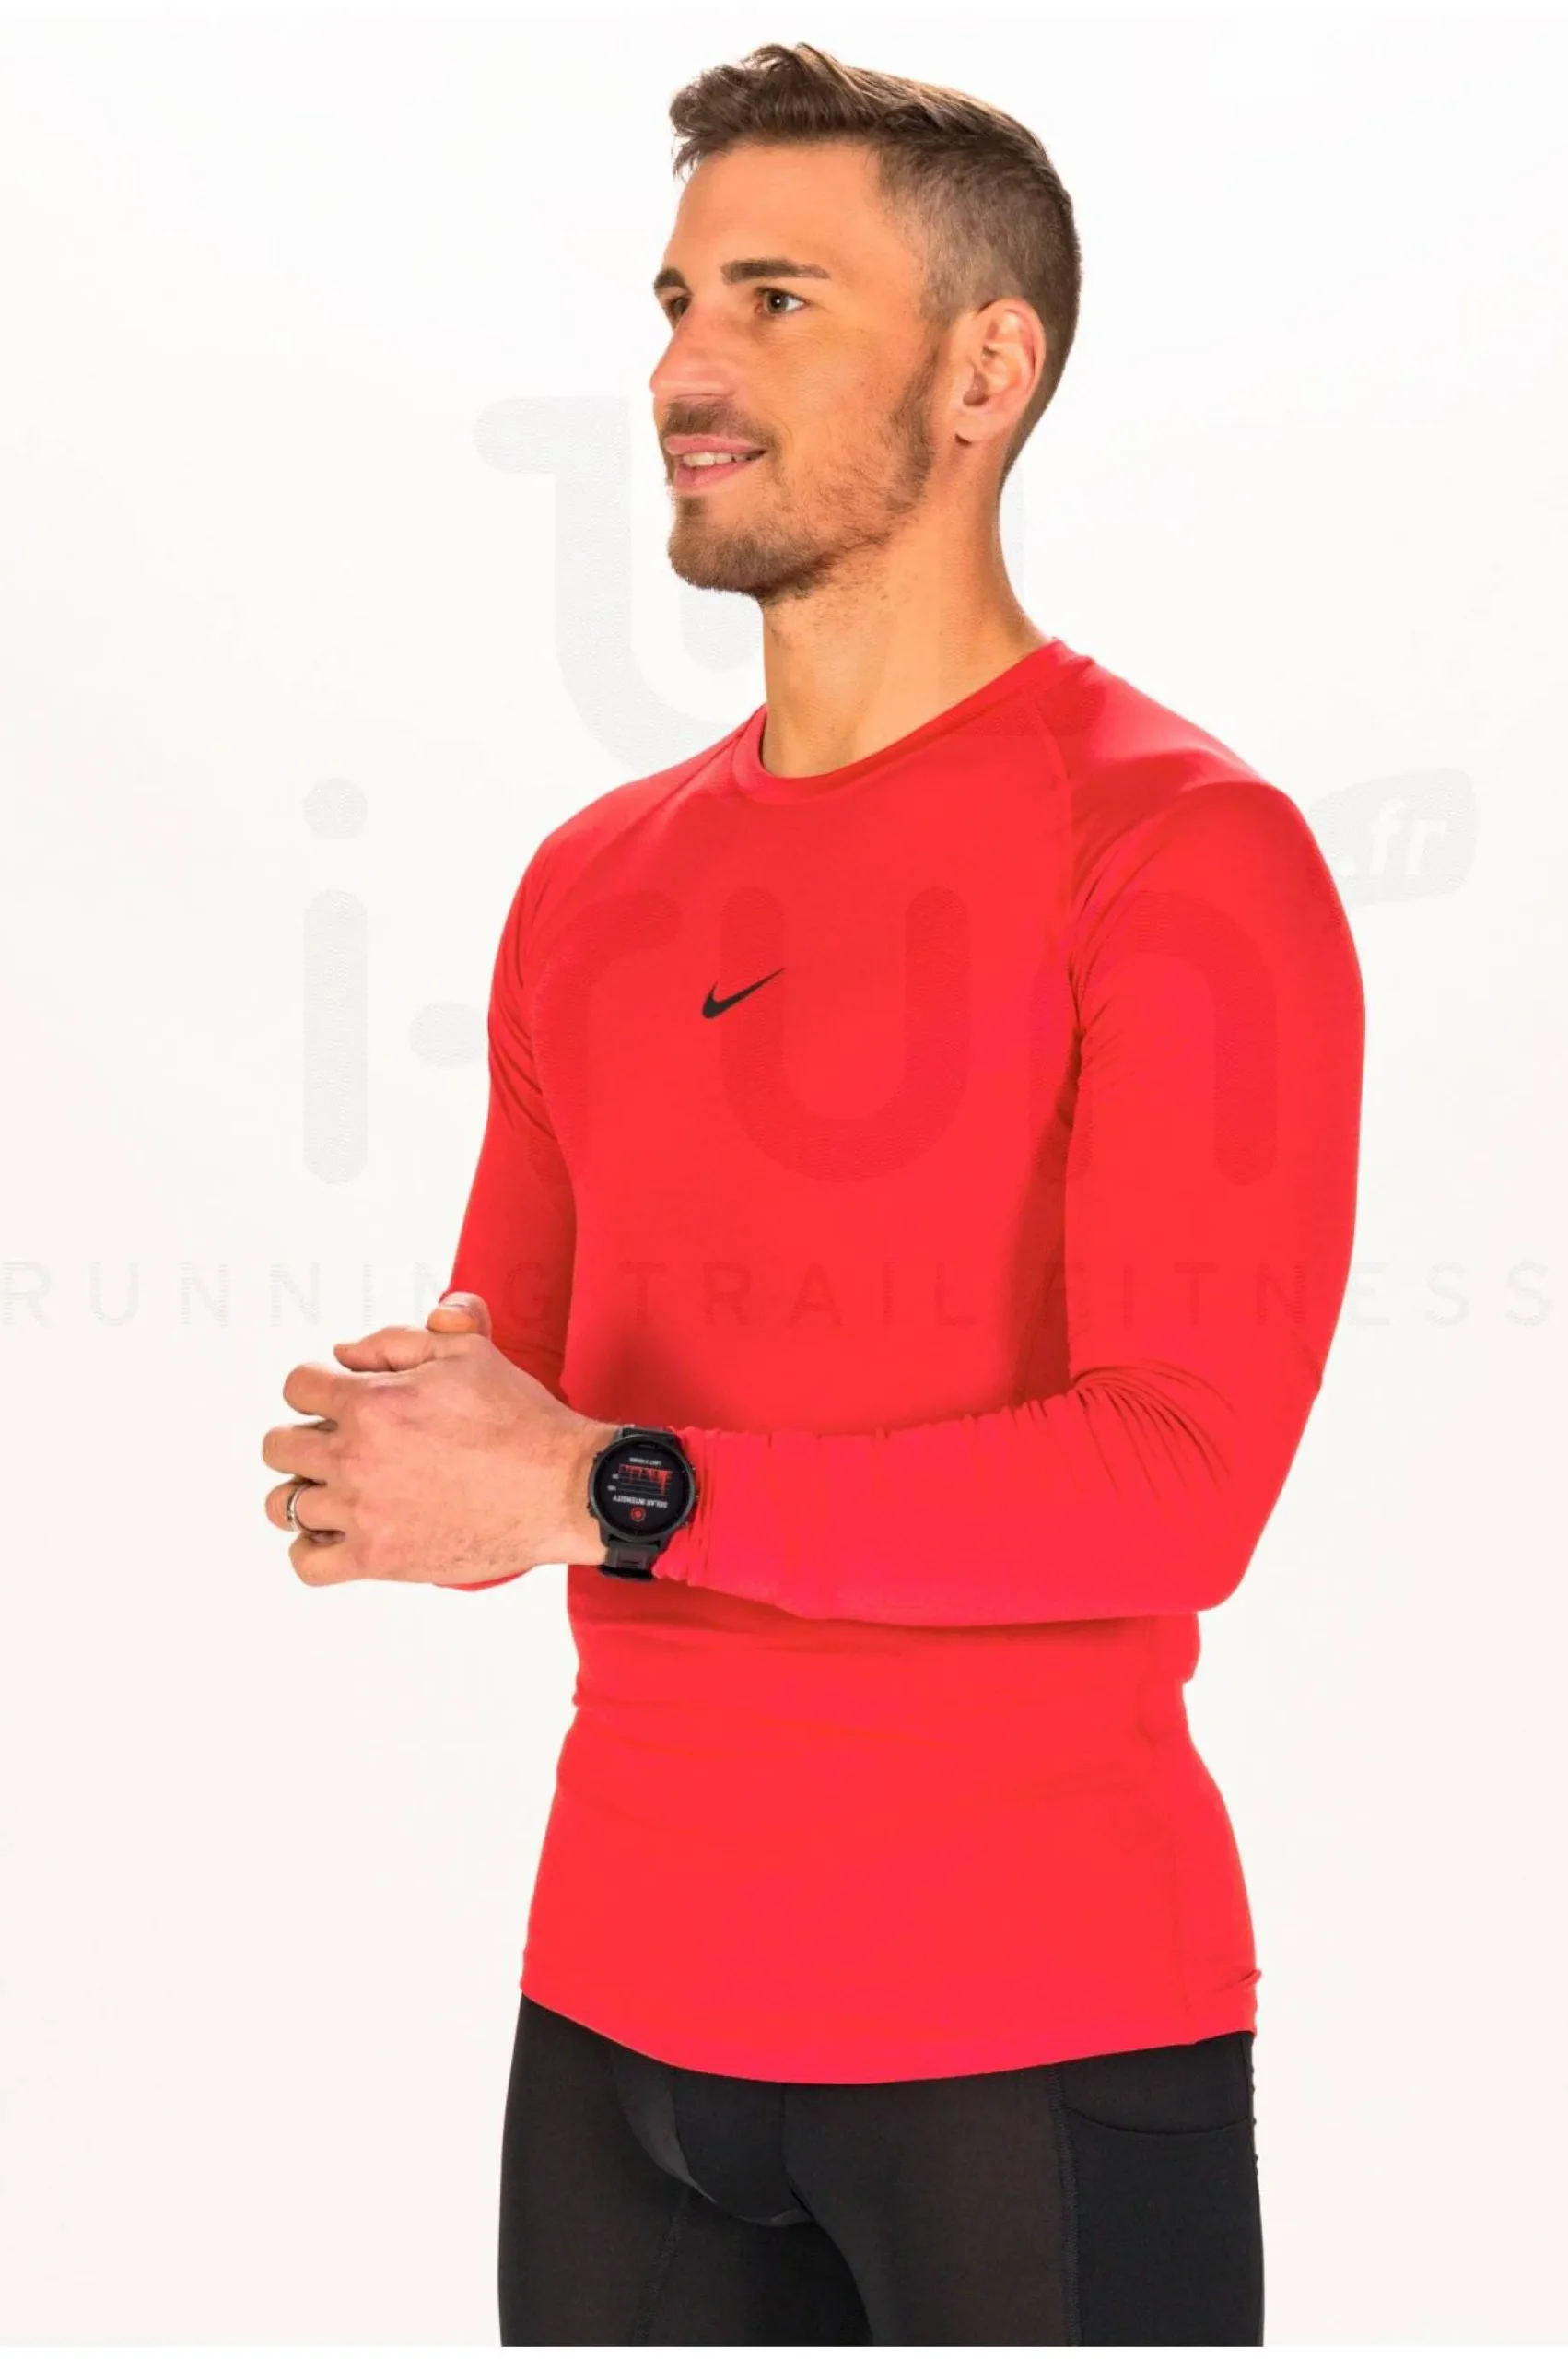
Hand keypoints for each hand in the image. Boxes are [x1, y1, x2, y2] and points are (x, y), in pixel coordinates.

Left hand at [261, 1291, 614, 1585]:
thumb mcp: (468, 1352)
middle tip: (341, 1444)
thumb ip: (399, 1339)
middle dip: (304, 1437)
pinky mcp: (378, 1558)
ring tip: (336, 1491)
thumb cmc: (520, 1418)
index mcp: (371, 1402)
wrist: (560, 1488)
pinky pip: (306, 1563)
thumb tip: (343, 1353)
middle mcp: (355, 1457)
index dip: (317, 1387)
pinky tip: (336, 1534)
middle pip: (278, 1446)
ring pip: (283, 1504)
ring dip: (304, 1492)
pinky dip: (311, 1549)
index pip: (297, 1386)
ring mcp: (362, 1512)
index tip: (341, 1399)